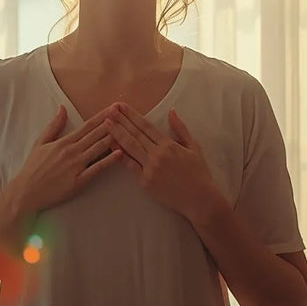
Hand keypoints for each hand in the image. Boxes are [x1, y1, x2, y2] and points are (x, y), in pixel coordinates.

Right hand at [10, 104, 121, 215]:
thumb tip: (62, 108)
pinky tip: (120, 154)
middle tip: (125, 113)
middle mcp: (72, 151)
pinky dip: (109, 161)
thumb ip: (54, 126)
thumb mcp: (40, 142)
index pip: (87, 126)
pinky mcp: (78, 181)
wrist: (26, 192)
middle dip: (112, 123)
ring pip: (98, 148)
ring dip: (113, 138)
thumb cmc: (33, 167)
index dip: (102, 116)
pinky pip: (96, 169)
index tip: (113, 108)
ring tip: (127, 129)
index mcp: (64, 141)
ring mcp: (76, 166)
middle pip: (96, 134)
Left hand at [104, 103, 216, 219]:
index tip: (122, 106)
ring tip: (106, 123)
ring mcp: (150, 168)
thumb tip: (171, 111)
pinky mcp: (145, 182)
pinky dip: (120, 155)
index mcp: (169, 145)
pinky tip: (111, 146)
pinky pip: (130, 166)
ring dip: (117, 133)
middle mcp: (158, 155)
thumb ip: (181, 129)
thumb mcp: (194, 147)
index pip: (146, 126)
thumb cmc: (199, 173)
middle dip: (121, 120)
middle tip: (110, 109)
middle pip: (135, 134)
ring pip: (130, 147)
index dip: (132, 115)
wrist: (199, 199)